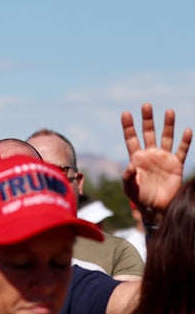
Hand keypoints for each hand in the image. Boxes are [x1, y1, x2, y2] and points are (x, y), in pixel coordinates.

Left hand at [120, 103, 191, 221]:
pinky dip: (185, 141)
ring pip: (166, 138)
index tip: (126, 113)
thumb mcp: (129, 188)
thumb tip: (130, 166)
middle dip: (147, 120)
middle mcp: (150, 155)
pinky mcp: (176, 165)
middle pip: (148, 133)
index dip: (128, 127)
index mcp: (136, 158)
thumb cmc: (139, 198)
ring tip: (169, 111)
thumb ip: (128, 177)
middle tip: (146, 105)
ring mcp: (164, 158)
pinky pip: (181, 151)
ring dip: (167, 125)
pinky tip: (187, 130)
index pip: (131, 139)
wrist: (155, 208)